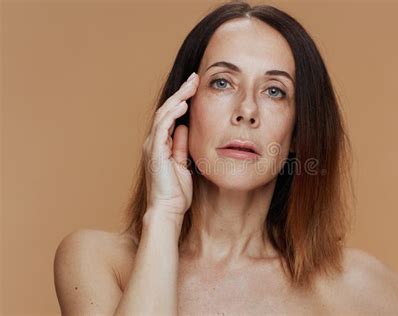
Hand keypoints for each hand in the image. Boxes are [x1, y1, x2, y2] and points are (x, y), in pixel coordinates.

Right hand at [142, 72, 198, 218]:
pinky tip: (183, 104)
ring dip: (178, 98)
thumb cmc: (177, 192)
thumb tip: (184, 127)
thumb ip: (181, 145)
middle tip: (195, 78)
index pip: (171, 116)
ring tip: (191, 84)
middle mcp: (154, 142)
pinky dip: (172, 114)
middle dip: (181, 92)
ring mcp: (153, 146)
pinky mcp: (155, 152)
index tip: (196, 87)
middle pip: (167, 110)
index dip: (182, 100)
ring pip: (163, 114)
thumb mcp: (183, 163)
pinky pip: (162, 127)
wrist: (168, 210)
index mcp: (161, 144)